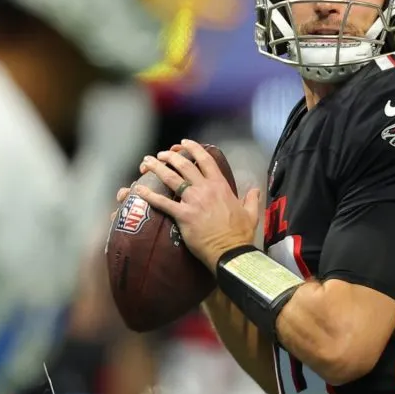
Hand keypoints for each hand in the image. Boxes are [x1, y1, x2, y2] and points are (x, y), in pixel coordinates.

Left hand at [133, 139, 260, 268]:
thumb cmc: (240, 233)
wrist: (231, 251)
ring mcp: (193, 201)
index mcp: (220, 185)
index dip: (193, 148)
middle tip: (160, 155)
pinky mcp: (183, 215)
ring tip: (146, 163)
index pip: (206, 160)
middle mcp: (205, 188)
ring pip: (171, 178)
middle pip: (184, 165)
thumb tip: (255, 190)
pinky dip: (149, 195)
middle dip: (170, 156)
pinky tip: (139, 190)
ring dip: (157, 168)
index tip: (183, 142)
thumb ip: (251, 199)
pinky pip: (163, 202)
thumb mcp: (251, 213)